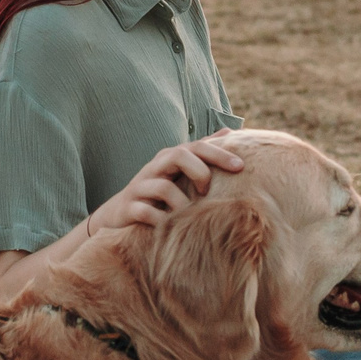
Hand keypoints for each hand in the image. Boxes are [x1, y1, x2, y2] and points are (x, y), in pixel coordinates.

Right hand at [87, 135, 245, 232]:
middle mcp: (156, 167)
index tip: (241, 166)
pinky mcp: (129, 208)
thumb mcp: (180, 170)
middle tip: (209, 191)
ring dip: (182, 203)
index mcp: (171, 158)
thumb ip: (203, 152)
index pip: (197, 146)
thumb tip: (230, 131)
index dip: (219, 154)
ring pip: (163, 187)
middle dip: (200, 171)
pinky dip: (161, 221)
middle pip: (178, 155)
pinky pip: (145, 212)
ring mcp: (141, 187)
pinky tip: (172, 229)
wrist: (120, 214)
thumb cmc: (158, 192)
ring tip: (191, 217)